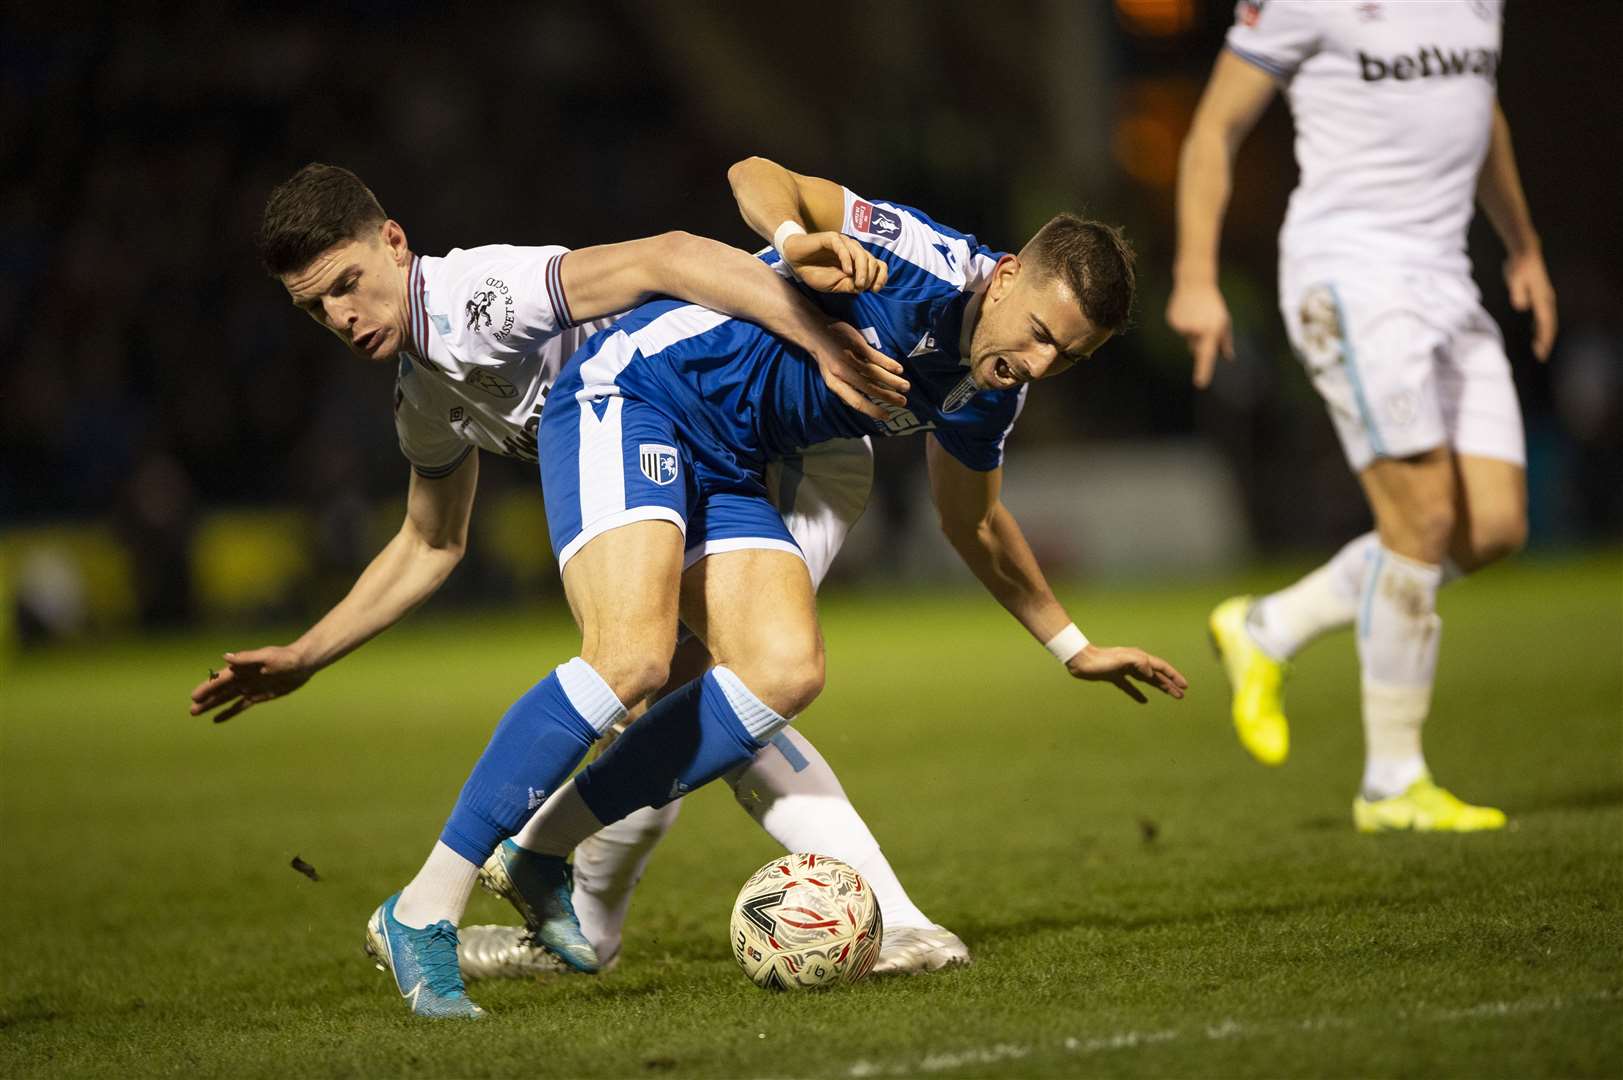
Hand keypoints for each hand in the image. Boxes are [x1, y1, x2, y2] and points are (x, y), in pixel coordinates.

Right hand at [189, 645, 313, 722]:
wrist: (303, 663)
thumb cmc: (285, 657)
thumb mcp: (266, 657)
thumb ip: (246, 658)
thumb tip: (225, 657)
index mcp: (242, 668)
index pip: (220, 679)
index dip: (208, 687)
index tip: (194, 696)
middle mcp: (243, 678)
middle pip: (220, 691)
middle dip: (206, 700)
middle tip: (191, 710)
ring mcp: (250, 687)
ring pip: (227, 699)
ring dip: (212, 706)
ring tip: (196, 713)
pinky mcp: (259, 695)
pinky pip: (240, 705)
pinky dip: (229, 712)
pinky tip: (216, 719)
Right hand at [782, 231, 889, 294]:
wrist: (796, 261)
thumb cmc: (815, 272)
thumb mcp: (836, 285)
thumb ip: (850, 286)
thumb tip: (864, 288)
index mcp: (857, 261)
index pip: (878, 265)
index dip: (881, 276)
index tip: (876, 289)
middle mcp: (853, 250)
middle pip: (871, 260)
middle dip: (870, 276)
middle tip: (861, 287)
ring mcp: (843, 243)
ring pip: (860, 253)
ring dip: (862, 270)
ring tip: (858, 283)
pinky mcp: (831, 238)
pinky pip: (843, 248)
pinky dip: (847, 260)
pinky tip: (847, 272)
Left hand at [811, 321, 910, 420]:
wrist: (814, 331)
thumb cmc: (825, 356)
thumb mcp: (829, 376)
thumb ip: (844, 388)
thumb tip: (857, 403)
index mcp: (834, 383)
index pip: (855, 401)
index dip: (872, 410)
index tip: (887, 416)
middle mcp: (842, 373)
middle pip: (869, 388)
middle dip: (888, 397)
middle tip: (902, 402)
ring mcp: (850, 358)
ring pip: (875, 373)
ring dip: (893, 382)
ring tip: (906, 387)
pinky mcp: (856, 344)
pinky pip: (876, 357)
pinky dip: (889, 364)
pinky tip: (899, 370)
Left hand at [1065, 643, 1188, 703]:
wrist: (1081, 661)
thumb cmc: (1101, 660)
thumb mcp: (1122, 659)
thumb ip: (1139, 663)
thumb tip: (1152, 674)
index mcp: (1139, 658)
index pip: (1161, 667)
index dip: (1174, 676)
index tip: (1184, 686)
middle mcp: (1134, 663)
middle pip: (1157, 675)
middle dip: (1170, 684)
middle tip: (1181, 696)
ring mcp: (1125, 670)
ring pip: (1147, 680)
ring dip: (1160, 688)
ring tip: (1171, 695)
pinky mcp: (1115, 677)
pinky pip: (1130, 687)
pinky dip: (1138, 693)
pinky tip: (1144, 701)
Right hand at [1166, 281, 1234, 388]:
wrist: (1195, 284)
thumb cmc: (1213, 305)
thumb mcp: (1224, 322)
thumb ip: (1225, 342)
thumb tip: (1229, 358)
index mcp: (1212, 330)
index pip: (1207, 355)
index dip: (1203, 370)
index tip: (1200, 384)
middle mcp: (1196, 329)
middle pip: (1195, 348)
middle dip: (1199, 341)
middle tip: (1203, 322)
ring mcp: (1183, 326)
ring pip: (1186, 339)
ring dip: (1191, 331)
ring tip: (1195, 314)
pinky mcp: (1173, 322)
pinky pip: (1178, 331)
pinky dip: (1181, 324)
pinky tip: (1186, 311)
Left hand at [1504, 248, 1557, 360]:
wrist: (1525, 253)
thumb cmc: (1519, 265)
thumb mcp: (1515, 277)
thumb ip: (1517, 292)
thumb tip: (1521, 306)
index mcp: (1541, 298)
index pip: (1545, 322)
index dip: (1544, 338)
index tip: (1540, 351)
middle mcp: (1547, 299)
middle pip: (1549, 324)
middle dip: (1546, 341)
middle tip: (1541, 356)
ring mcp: (1545, 297)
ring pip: (1548, 320)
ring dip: (1544, 335)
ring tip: (1539, 349)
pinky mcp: (1540, 296)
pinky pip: (1543, 315)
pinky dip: (1541, 326)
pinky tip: (1535, 333)